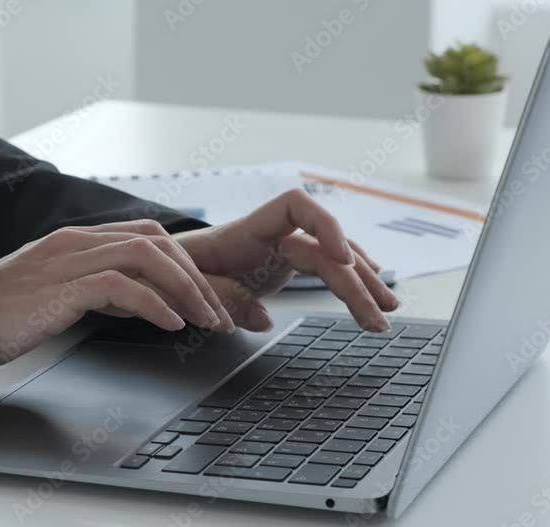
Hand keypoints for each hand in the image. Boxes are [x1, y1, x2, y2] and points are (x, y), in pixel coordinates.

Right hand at [0, 220, 233, 367]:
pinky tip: (172, 325)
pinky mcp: (62, 287)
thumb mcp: (60, 295)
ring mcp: (69, 260)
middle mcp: (77, 241)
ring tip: (208, 320)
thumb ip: (98, 290)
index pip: (148, 236)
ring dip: (186, 289)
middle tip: (221, 312)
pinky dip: (155, 304)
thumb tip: (139, 302)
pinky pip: (122, 287)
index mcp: (78, 239)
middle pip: (157, 241)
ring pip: (147, 257)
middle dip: (197, 276)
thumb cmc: (2, 314)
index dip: (185, 264)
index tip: (208, 296)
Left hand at [177, 189, 398, 332]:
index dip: (325, 226)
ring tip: (389, 310)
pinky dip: (348, 283)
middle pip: (325, 247)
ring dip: (363, 283)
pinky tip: (371, 294)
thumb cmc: (170, 270)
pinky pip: (324, 270)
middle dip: (356, 280)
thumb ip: (221, 297)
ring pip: (333, 260)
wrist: (160, 268)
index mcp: (246, 230)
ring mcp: (281, 250)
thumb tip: (264, 319)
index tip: (342, 257)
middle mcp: (271, 235)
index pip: (296, 207)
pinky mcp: (284, 266)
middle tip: (379, 316)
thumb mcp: (185, 286)